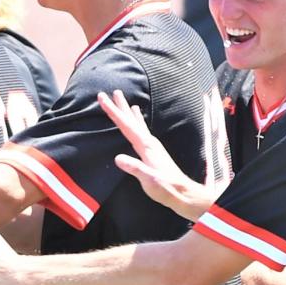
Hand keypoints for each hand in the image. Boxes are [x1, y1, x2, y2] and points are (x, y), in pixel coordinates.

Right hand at [97, 90, 216, 220]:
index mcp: (146, 146)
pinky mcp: (153, 149)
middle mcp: (149, 142)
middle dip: (119, 106)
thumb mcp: (149, 180)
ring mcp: (152, 145)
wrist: (183, 193)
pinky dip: (136, 120)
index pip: (126, 125)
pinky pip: (141, 129)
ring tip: (122, 98)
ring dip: (128, 110)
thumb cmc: (166, 188)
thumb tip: (118, 158)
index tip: (102, 98)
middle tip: (111, 92)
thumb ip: (135, 168)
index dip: (113, 111)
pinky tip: (137, 115)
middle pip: (131, 120)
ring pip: (136, 122)